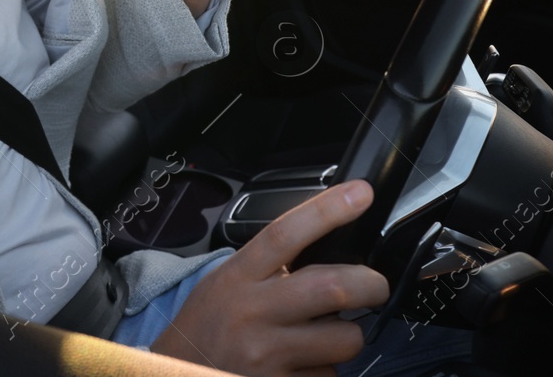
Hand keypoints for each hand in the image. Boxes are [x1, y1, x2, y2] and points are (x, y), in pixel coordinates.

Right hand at [148, 179, 387, 376]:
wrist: (178, 373)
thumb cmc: (208, 324)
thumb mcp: (228, 280)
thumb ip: (270, 263)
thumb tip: (329, 241)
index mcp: (239, 277)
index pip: (285, 234)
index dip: (326, 211)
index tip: (360, 194)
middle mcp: (253, 314)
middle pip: (332, 287)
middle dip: (371, 284)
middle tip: (374, 285)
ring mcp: (268, 355)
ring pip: (343, 339)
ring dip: (348, 334)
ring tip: (327, 332)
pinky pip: (329, 375)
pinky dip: (326, 368)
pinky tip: (304, 362)